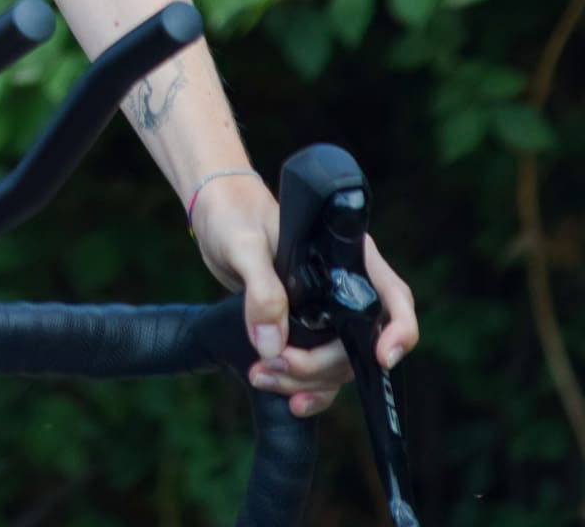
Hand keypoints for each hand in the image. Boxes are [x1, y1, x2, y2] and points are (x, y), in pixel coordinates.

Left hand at [189, 172, 418, 418]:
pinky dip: (307, 389)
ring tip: (261, 376)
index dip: (399, 329)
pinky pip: (322, 372)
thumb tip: (272, 345)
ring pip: (339, 364)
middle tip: (276, 363)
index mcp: (347, 254)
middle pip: (361, 343)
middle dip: (322, 365)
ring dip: (306, 380)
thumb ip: (261, 288)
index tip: (382, 357)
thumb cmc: (235, 214)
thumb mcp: (244, 244)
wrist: (216, 217)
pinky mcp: (307, 329)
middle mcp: (345, 286)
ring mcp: (328, 312)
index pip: (393, 296)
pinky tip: (289, 400)